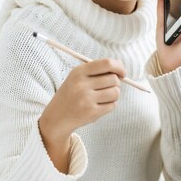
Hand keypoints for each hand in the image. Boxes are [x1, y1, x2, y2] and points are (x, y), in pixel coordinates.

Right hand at [38, 58, 125, 173]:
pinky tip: (99, 105)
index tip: (122, 73)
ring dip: (113, 95)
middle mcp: (82, 85)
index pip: (107, 63)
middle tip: (108, 87)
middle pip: (114, 79)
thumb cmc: (71, 94)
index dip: (119, 67)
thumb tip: (120, 70)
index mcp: (79, 72)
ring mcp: (87, 99)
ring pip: (115, 93)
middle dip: (116, 83)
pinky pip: (112, 105)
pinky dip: (109, 105)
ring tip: (103, 97)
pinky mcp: (92, 113)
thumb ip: (97, 71)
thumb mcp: (77, 77)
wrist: (57, 116)